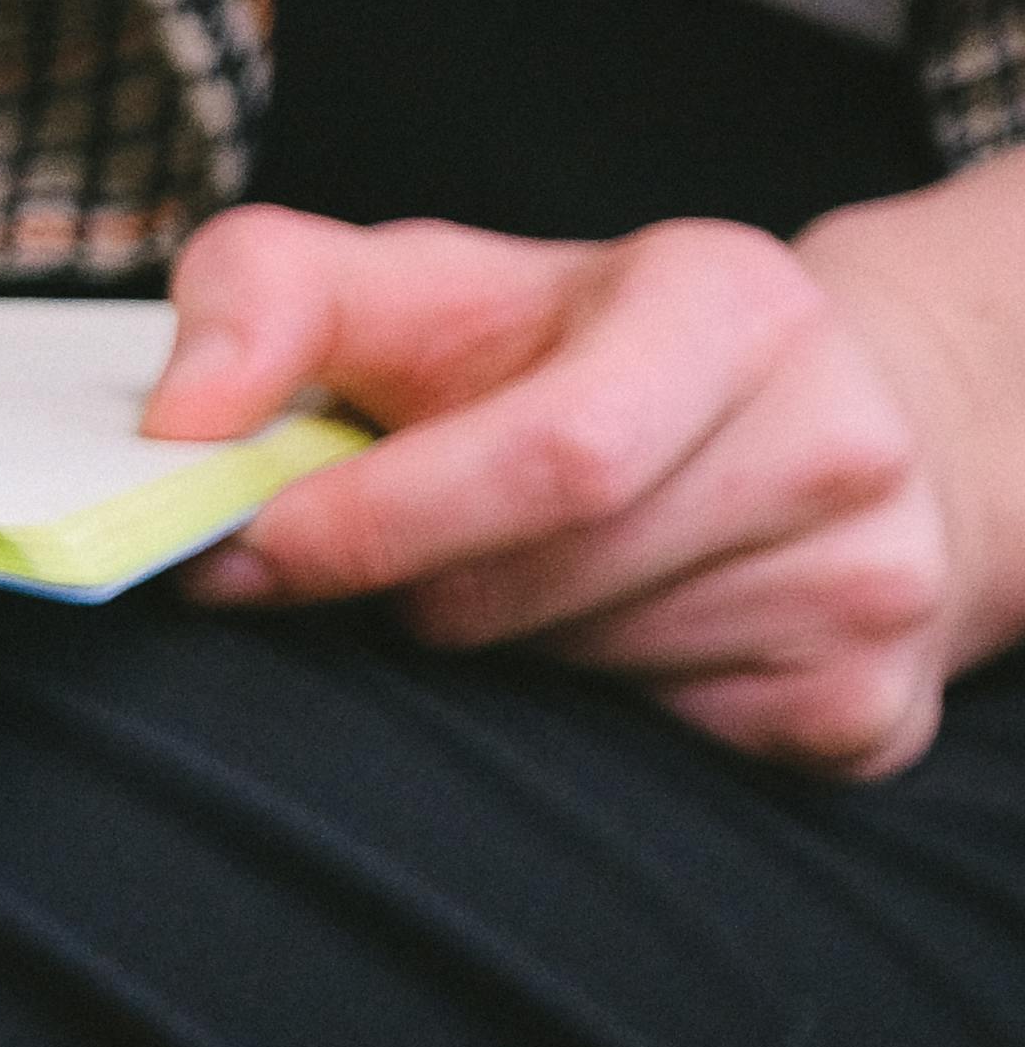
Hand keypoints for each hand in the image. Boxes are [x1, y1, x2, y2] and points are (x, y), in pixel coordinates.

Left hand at [152, 175, 1024, 779]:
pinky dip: (576, 721)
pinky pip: (644, 760)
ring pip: (571, 687)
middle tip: (399, 560)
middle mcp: (834, 443)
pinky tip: (609, 636)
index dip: (367, 527)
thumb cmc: (575, 355)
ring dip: (486, 656)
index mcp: (732, 308)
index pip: (550, 458)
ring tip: (523, 575)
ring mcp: (867, 587)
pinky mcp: (862, 713)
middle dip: (410, 594)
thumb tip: (179, 420)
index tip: (242, 554)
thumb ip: (266, 299)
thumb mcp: (421, 286)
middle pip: (526, 595)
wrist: (822, 419)